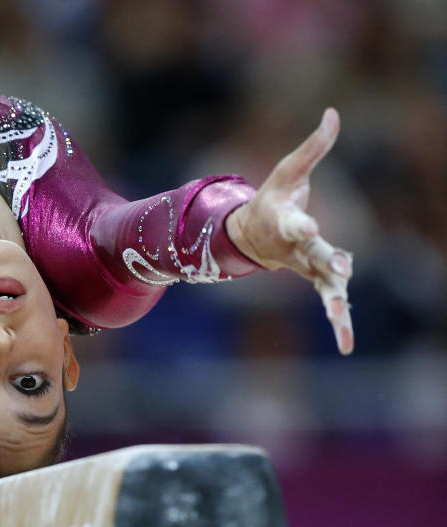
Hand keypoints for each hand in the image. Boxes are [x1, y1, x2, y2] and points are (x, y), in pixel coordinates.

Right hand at [226, 108, 353, 354]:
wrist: (250, 236)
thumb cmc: (272, 199)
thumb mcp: (290, 172)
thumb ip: (314, 146)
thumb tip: (333, 112)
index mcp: (286, 222)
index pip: (295, 223)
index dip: (302, 225)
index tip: (309, 228)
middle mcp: (295, 249)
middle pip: (314, 256)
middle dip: (327, 263)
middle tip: (340, 269)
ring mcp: (305, 267)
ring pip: (323, 287)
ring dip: (334, 307)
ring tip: (343, 330)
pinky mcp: (317, 279)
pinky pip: (331, 300)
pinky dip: (338, 322)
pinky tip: (346, 344)